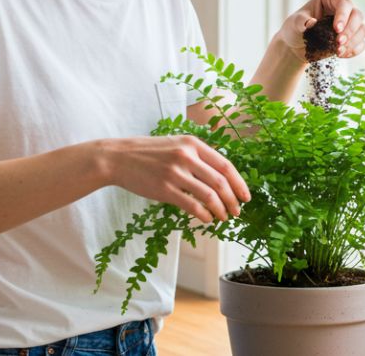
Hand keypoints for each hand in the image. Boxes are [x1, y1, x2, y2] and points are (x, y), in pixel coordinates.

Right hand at [99, 136, 250, 222]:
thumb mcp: (176, 144)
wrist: (118, 157)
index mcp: (193, 144)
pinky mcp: (164, 189)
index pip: (225, 165)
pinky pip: (191, 205)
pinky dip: (203, 215)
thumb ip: (197, 156)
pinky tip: (206, 219)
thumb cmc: (149, 153)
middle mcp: (186, 156)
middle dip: (233, 200)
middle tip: (237, 212)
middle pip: (221, 182)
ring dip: (220, 210)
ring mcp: (175, 173)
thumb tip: (221, 176)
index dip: (239, 183)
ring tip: (223, 218)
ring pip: (209, 196)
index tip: (246, 197)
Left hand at [277, 0, 364, 62]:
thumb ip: (301, 21)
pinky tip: (341, 55)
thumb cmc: (294, 29)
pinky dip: (354, 50)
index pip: (344, 3)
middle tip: (338, 43)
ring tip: (338, 52)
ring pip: (363, 29)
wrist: (296, 46)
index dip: (343, 16)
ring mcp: (349, 24)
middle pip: (358, 15)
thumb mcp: (294, 23)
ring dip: (353, 42)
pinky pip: (361, 44)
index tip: (336, 30)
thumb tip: (312, 22)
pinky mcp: (351, 38)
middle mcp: (343, 9)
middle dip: (350, 30)